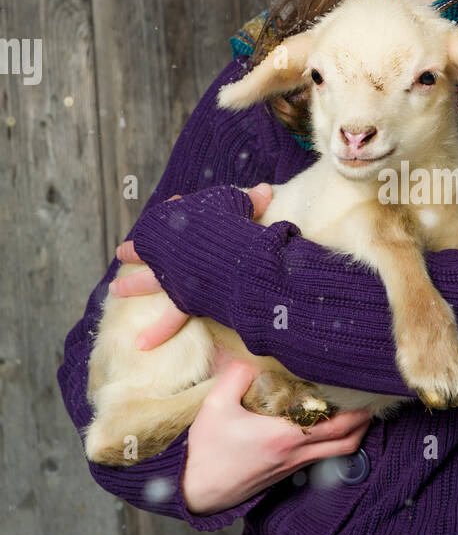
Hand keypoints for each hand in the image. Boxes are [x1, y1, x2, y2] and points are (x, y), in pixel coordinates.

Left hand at [110, 183, 273, 349]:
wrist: (233, 257)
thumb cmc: (236, 226)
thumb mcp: (240, 206)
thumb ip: (248, 200)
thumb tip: (266, 190)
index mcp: (175, 223)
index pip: (164, 219)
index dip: (165, 216)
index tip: (160, 215)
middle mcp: (166, 250)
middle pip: (144, 251)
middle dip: (132, 252)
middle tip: (120, 254)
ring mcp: (172, 276)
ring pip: (146, 283)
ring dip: (129, 287)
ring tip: (114, 291)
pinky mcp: (185, 299)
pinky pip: (171, 319)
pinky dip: (158, 332)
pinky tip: (142, 344)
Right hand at [183, 359, 372, 513]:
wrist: (198, 490)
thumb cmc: (208, 450)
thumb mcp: (216, 405)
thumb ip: (237, 375)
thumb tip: (255, 357)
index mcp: (286, 436)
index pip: (336, 423)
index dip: (357, 407)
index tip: (364, 387)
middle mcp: (297, 453)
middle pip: (348, 440)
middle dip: (364, 419)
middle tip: (370, 397)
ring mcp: (294, 465)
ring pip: (339, 452)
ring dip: (353, 432)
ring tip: (355, 409)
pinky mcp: (287, 472)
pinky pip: (322, 456)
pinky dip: (334, 441)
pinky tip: (327, 425)